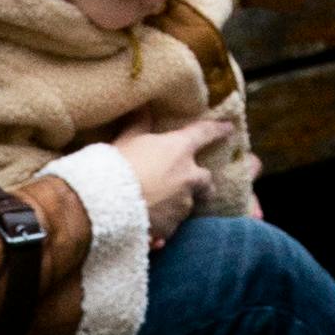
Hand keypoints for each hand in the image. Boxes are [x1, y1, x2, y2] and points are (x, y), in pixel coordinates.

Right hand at [116, 115, 229, 246]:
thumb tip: (145, 106)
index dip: (218, 130)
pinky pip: (172, 225)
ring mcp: (182, 205)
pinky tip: (151, 222)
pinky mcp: (171, 228)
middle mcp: (188, 177)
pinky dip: (165, 222)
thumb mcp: (128, 138)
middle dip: (203, 183)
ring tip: (160, 203)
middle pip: (207, 181)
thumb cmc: (117, 165)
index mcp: (179, 150)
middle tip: (194, 182)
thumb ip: (140, 123)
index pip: (205, 134)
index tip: (229, 129)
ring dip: (180, 202)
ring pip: (188, 204)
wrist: (106, 204)